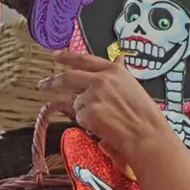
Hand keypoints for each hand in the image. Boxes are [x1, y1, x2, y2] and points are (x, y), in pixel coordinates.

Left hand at [39, 50, 177, 164]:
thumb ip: (119, 73)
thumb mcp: (133, 86)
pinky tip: (104, 126)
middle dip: (53, 81)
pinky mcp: (88, 112)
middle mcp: (102, 79)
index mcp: (113, 71)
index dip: (68, 56)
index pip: (84, 59)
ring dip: (85, 111)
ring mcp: (93, 95)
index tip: (56, 55)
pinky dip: (88, 123)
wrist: (146, 134)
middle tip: (43, 85)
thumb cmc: (144, 114)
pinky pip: (80, 118)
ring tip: (105, 119)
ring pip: (77, 102)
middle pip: (69, 77)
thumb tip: (118, 58)